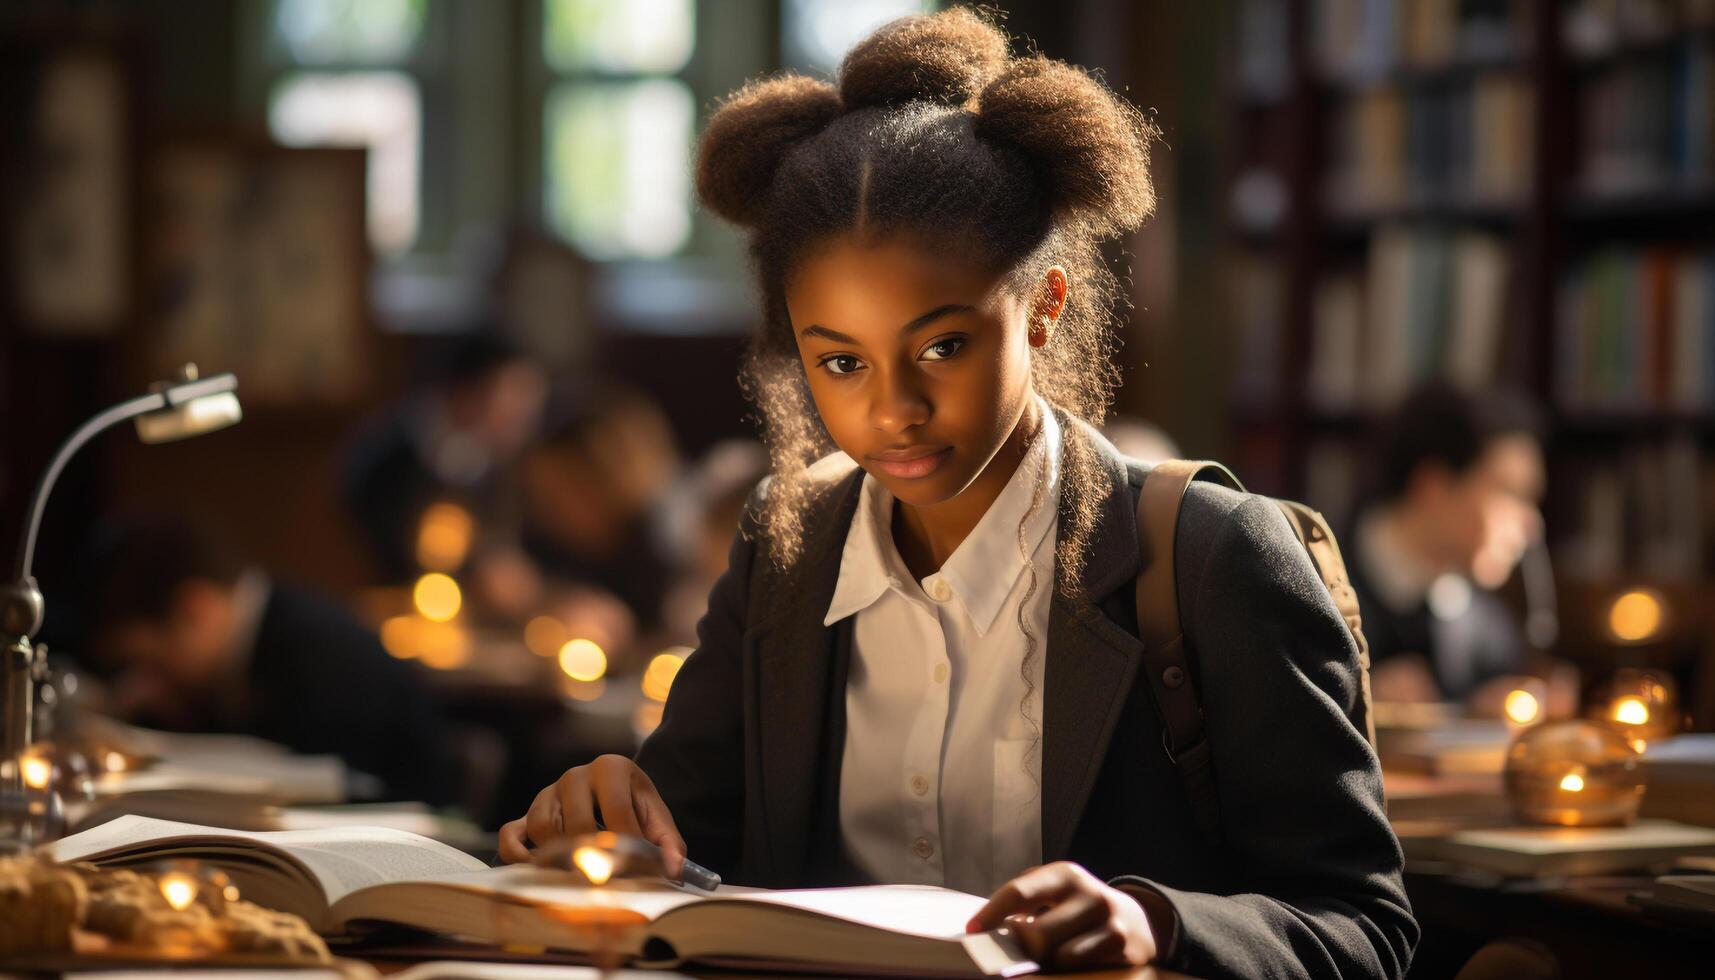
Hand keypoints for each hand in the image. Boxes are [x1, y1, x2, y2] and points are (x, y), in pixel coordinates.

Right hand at [497, 754, 686, 879]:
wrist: (611, 790)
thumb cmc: (635, 807)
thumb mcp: (656, 818)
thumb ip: (669, 844)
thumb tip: (672, 871)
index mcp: (611, 768)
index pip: (616, 811)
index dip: (627, 846)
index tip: (635, 872)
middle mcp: (575, 775)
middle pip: (577, 823)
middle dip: (593, 857)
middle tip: (606, 880)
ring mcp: (548, 792)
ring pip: (544, 828)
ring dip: (560, 856)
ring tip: (578, 874)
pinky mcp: (527, 812)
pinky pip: (512, 834)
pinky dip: (518, 855)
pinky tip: (538, 869)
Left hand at [966, 862, 1157, 970]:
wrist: (1136, 921)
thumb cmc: (1077, 908)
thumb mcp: (1054, 892)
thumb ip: (1025, 901)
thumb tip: (985, 928)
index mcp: (1065, 875)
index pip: (1019, 892)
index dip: (991, 913)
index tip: (972, 931)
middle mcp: (1089, 895)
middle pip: (1037, 935)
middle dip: (1021, 948)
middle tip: (1012, 952)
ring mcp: (1109, 923)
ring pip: (1058, 957)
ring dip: (1045, 962)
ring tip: (1044, 956)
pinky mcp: (1123, 950)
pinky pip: (1079, 968)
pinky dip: (1065, 969)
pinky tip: (1066, 961)